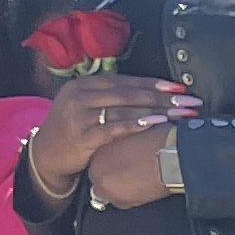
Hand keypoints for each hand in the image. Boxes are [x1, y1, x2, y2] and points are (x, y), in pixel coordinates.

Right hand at [26, 76, 194, 196]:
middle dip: (163, 97)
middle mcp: (81, 95)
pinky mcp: (83, 135)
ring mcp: (80, 114)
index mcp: (84, 84)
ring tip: (180, 113)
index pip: (125, 80)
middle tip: (189, 101)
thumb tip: (149, 93)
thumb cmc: (72, 129)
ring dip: (156, 110)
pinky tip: (155, 123)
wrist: (45, 153)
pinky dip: (136, 124)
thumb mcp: (85, 105)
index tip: (178, 87)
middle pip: (129, 93)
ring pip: (124, 108)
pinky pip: (114, 128)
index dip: (153, 83)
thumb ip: (110, 97)